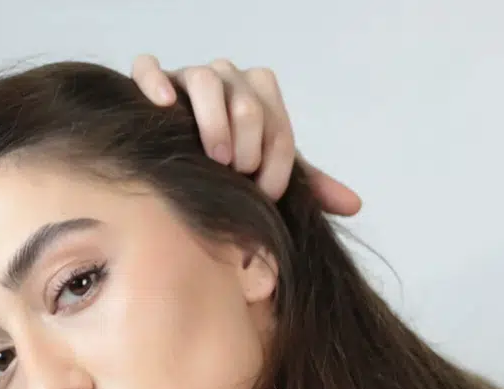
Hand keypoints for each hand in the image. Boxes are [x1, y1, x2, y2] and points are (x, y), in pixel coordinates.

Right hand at [131, 54, 361, 215]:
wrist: (182, 153)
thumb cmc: (232, 163)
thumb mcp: (271, 171)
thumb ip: (309, 185)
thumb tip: (354, 205)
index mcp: (259, 95)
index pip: (277, 121)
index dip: (277, 161)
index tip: (266, 194)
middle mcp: (228, 79)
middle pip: (245, 100)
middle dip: (249, 142)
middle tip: (238, 174)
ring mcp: (190, 76)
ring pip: (204, 80)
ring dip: (214, 122)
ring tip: (216, 158)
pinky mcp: (153, 80)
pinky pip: (149, 67)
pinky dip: (155, 82)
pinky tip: (164, 107)